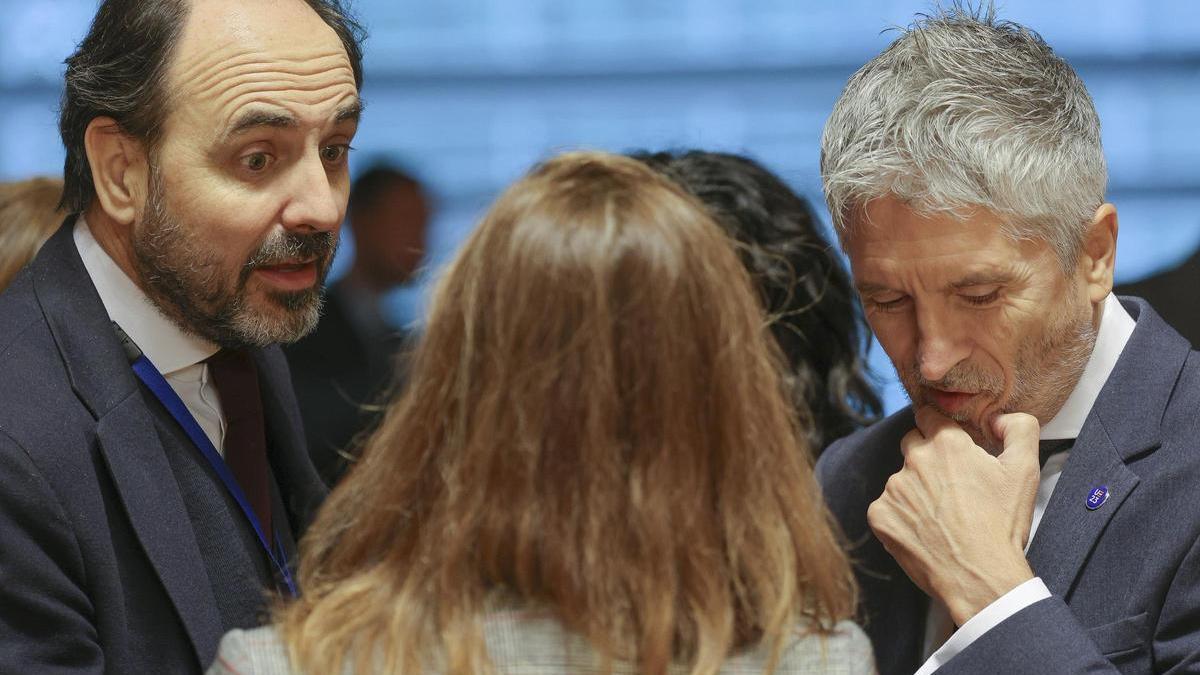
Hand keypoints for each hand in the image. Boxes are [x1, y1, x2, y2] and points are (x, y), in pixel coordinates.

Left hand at [867, 407, 1041, 625]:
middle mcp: (915, 460)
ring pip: (900, 479)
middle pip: (912, 444)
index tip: (948, 447)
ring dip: (915, 490)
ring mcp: (893, 488)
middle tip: (950, 486)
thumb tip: (999, 417)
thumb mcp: (1025, 470)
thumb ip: (1019, 429)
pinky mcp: (880, 515)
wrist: (979, 576)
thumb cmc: (1002, 526)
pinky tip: (924, 531)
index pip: (929, 417)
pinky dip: (902, 517)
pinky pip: (887, 508)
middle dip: (927, 456)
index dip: (940, 430)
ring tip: (942, 516)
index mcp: (947, 444)